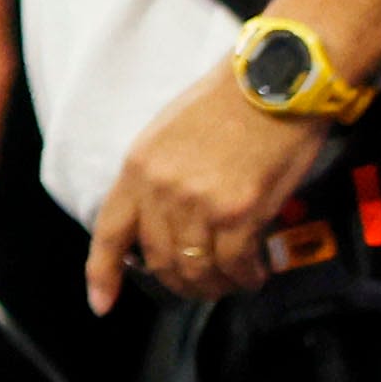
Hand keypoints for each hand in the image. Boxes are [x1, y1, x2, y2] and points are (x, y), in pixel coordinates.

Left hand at [82, 59, 337, 312]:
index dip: (101, 274)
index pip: (108, 232)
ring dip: (213, 286)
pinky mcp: (241, 211)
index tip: (101, 304)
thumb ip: (156, 176)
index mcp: (137, 167)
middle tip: (198, 286)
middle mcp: (162, 189)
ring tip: (230, 283)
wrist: (279, 78)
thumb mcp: (169, 131)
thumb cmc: (230, 98)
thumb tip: (159, 219)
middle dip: (177, 283)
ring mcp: (200, 203)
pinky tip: (255, 274)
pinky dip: (245, 276)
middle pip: (157, 261)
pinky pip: (235, 264)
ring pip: (195, 269)